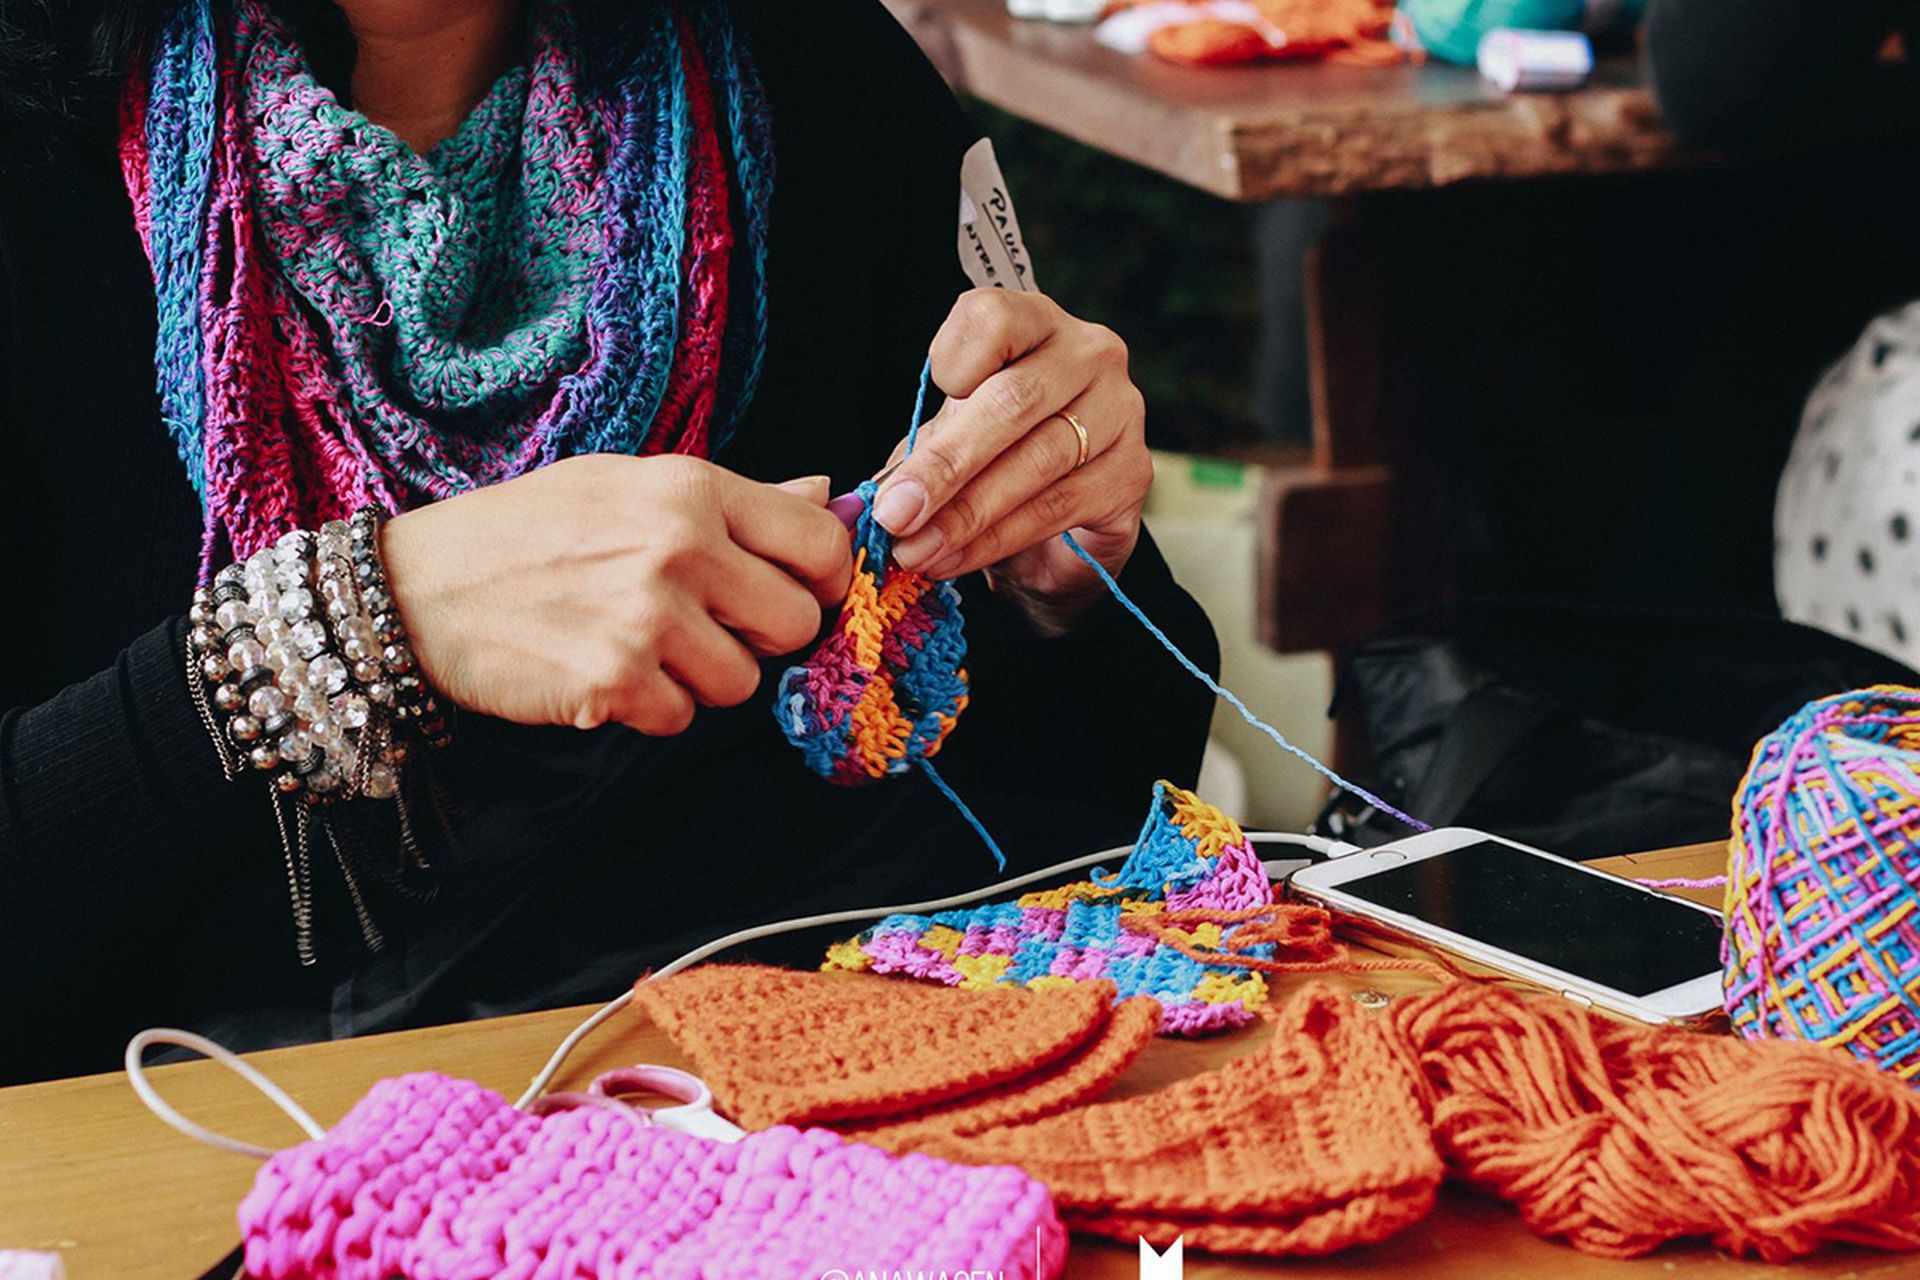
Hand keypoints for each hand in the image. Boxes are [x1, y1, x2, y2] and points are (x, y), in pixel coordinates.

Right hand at [381, 455, 852, 735]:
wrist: (417, 588)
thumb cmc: (528, 531)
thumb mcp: (628, 486)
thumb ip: (735, 497)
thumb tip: (830, 494)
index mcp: (691, 488)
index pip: (820, 544)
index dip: (821, 582)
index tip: (792, 595)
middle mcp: (679, 546)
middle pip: (796, 623)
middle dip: (760, 638)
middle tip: (704, 628)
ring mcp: (647, 617)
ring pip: (743, 682)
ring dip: (701, 679)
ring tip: (641, 646)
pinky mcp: (614, 681)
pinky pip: (683, 718)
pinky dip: (651, 709)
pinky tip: (606, 673)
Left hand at [870, 289, 1152, 635]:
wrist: (1058, 530)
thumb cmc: (995, 463)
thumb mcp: (948, 442)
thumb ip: (916, 455)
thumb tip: (872, 495)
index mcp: (1034, 323)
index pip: (992, 318)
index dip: (952, 358)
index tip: (930, 395)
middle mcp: (1088, 355)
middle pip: (1013, 401)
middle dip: (946, 465)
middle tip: (897, 514)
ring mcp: (1121, 412)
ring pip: (1035, 461)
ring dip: (966, 514)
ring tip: (917, 549)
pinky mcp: (1133, 473)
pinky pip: (1057, 508)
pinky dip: (996, 540)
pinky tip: (956, 559)